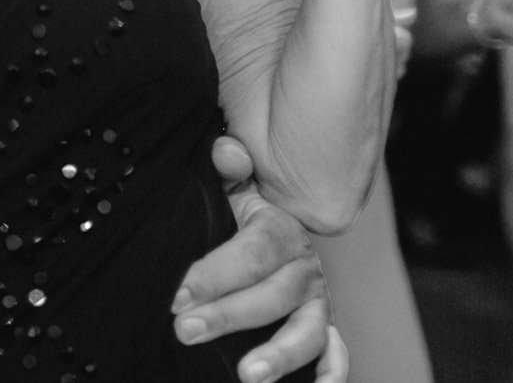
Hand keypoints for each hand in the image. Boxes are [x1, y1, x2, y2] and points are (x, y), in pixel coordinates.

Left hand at [171, 137, 338, 382]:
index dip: (214, 275)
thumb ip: (227, 169)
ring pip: (307, 330)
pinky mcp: (322, 329)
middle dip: (226, 314)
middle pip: (272, 295)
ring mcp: (317, 302)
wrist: (268, 232)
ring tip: (246, 375)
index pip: (251, 253)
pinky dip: (332, 372)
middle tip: (183, 329)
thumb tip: (226, 153)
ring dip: (279, 354)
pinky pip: (335, 353)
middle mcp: (305, 268)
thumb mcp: (228, 189)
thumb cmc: (235, 217)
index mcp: (280, 230)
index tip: (177, 296)